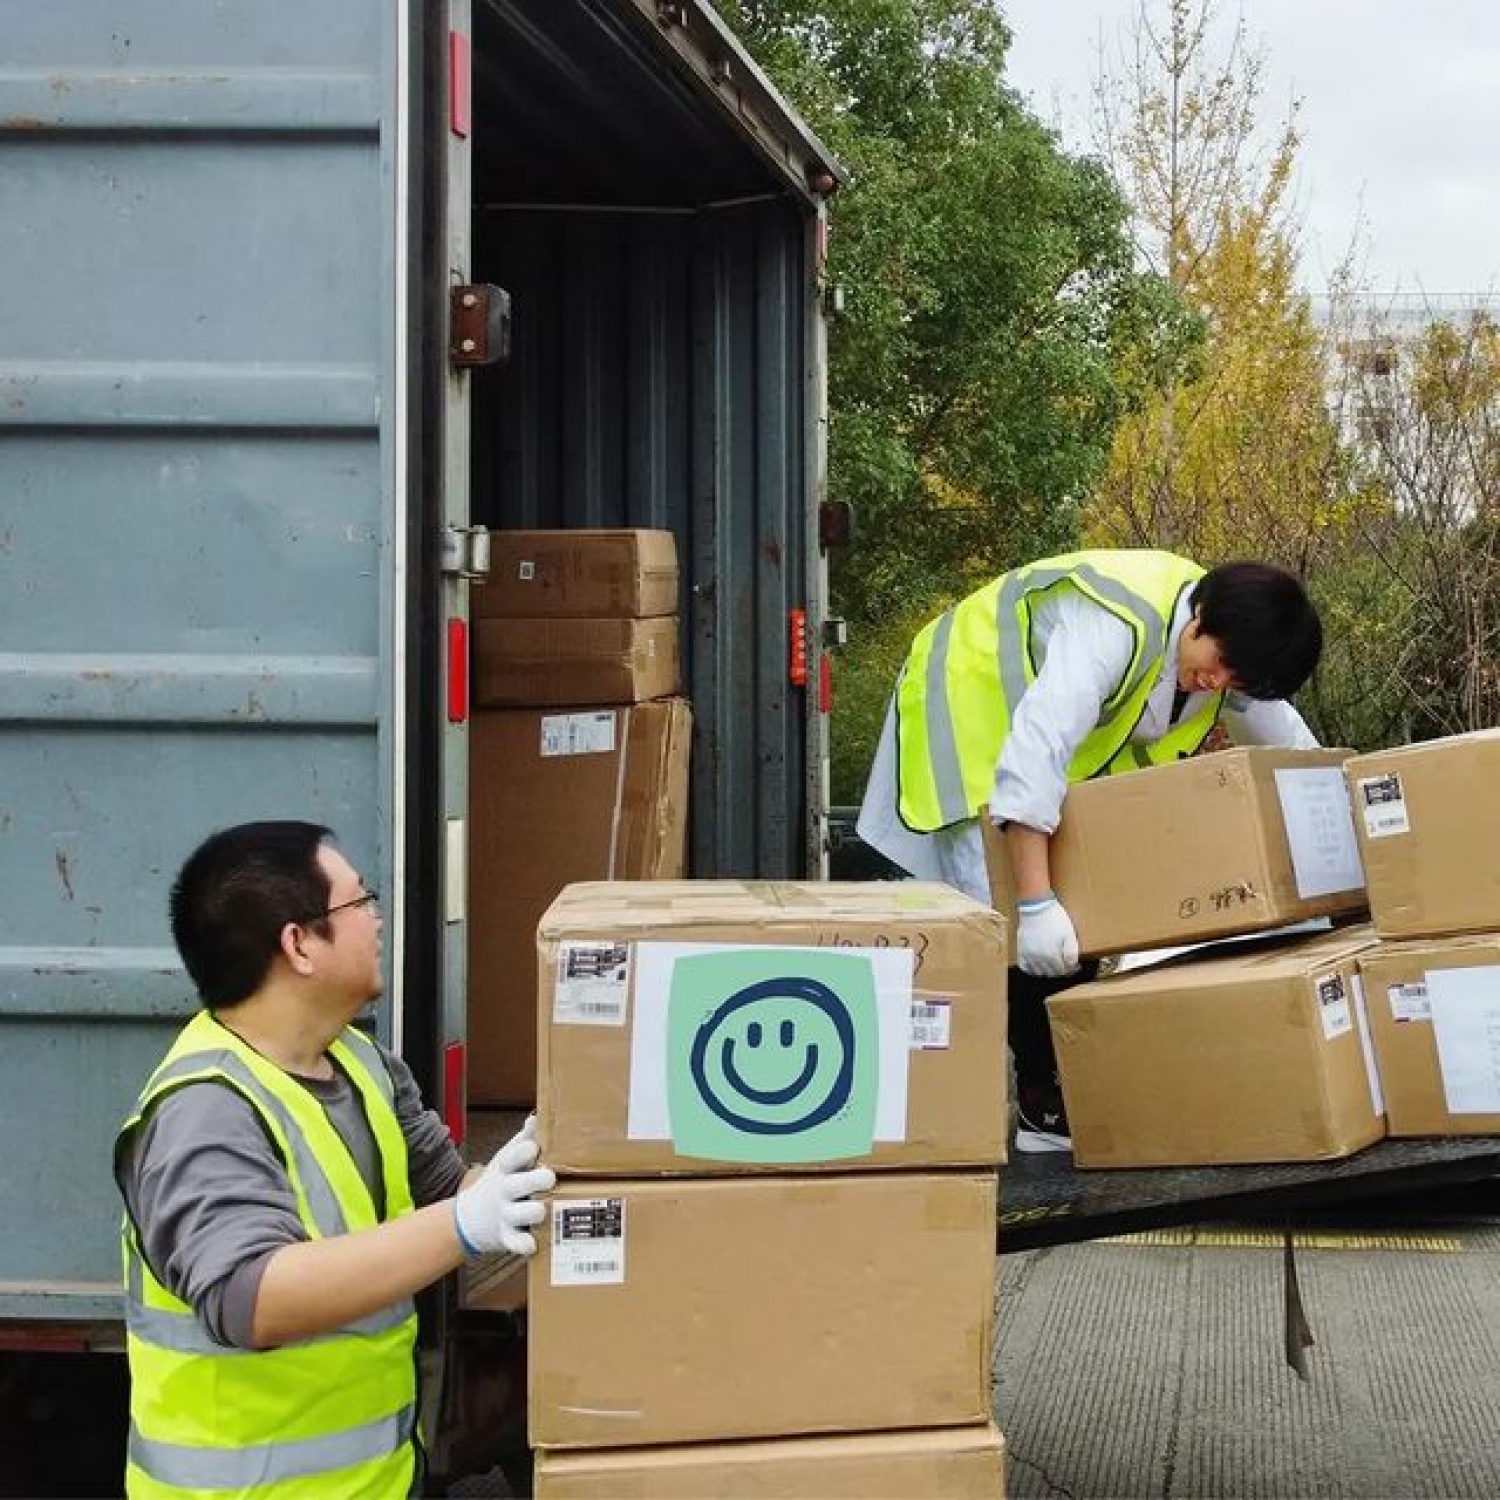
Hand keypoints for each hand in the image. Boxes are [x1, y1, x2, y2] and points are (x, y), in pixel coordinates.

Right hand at [454, 1116, 555, 1257]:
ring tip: (544, 1209)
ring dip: (536, 1211)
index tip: (535, 1147)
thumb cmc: (500, 1182)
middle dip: (535, 1180)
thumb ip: (523, 1141)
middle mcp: (504, 1191)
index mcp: (506, 1169)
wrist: (470, 1219)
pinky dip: (523, 1243)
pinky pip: (515, 1242)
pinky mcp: (506, 1237)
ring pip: (522, 1213)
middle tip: (549, 1177)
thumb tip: (536, 1118)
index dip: (523, 1151)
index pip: (512, 1157)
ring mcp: (504, 1214)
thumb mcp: (506, 1160)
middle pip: (519, 1184)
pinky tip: (532, 1242)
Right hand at [1016, 895, 1080, 977]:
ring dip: (1047, 972)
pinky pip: (1025, 967)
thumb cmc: (1055, 919)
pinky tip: (1038, 965)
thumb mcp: (1069, 933)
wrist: (1036, 906)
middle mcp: (1039, 958)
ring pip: (1039, 973)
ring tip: (1053, 964)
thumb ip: (1071, 952)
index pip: (1063, 971)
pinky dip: (1032, 969)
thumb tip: (1073, 966)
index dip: (1071, 970)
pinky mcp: (1021, 950)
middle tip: (1065, 965)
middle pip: (1052, 973)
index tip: (1075, 966)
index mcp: (1052, 955)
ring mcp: (1029, 955)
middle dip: (1061, 971)